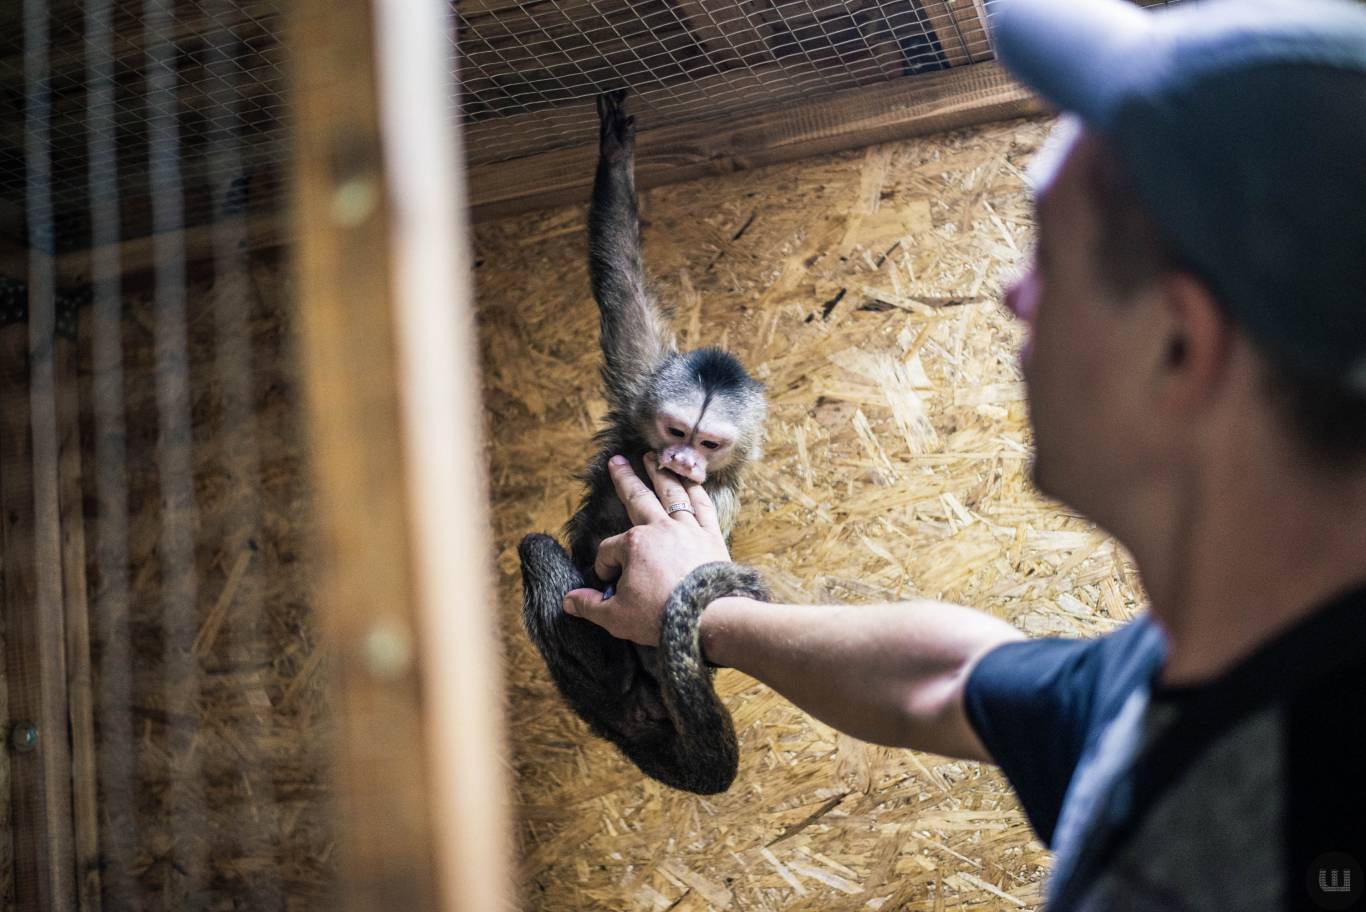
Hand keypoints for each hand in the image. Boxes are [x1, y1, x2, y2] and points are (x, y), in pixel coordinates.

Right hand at [563, 452, 730, 644]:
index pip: (609, 550)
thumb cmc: (660, 616)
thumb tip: (568, 601)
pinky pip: (703, 506)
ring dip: (660, 474)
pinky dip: (697, 491)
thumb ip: (590, 606)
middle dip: (625, 479)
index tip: (609, 585)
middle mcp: (660, 528)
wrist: (710, 618)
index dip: (604, 567)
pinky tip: (692, 481)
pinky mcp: (710, 536)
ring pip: (671, 493)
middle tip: (617, 460)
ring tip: (652, 457)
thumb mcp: (616, 617)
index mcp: (633, 545)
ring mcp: (688, 529)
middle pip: (637, 498)